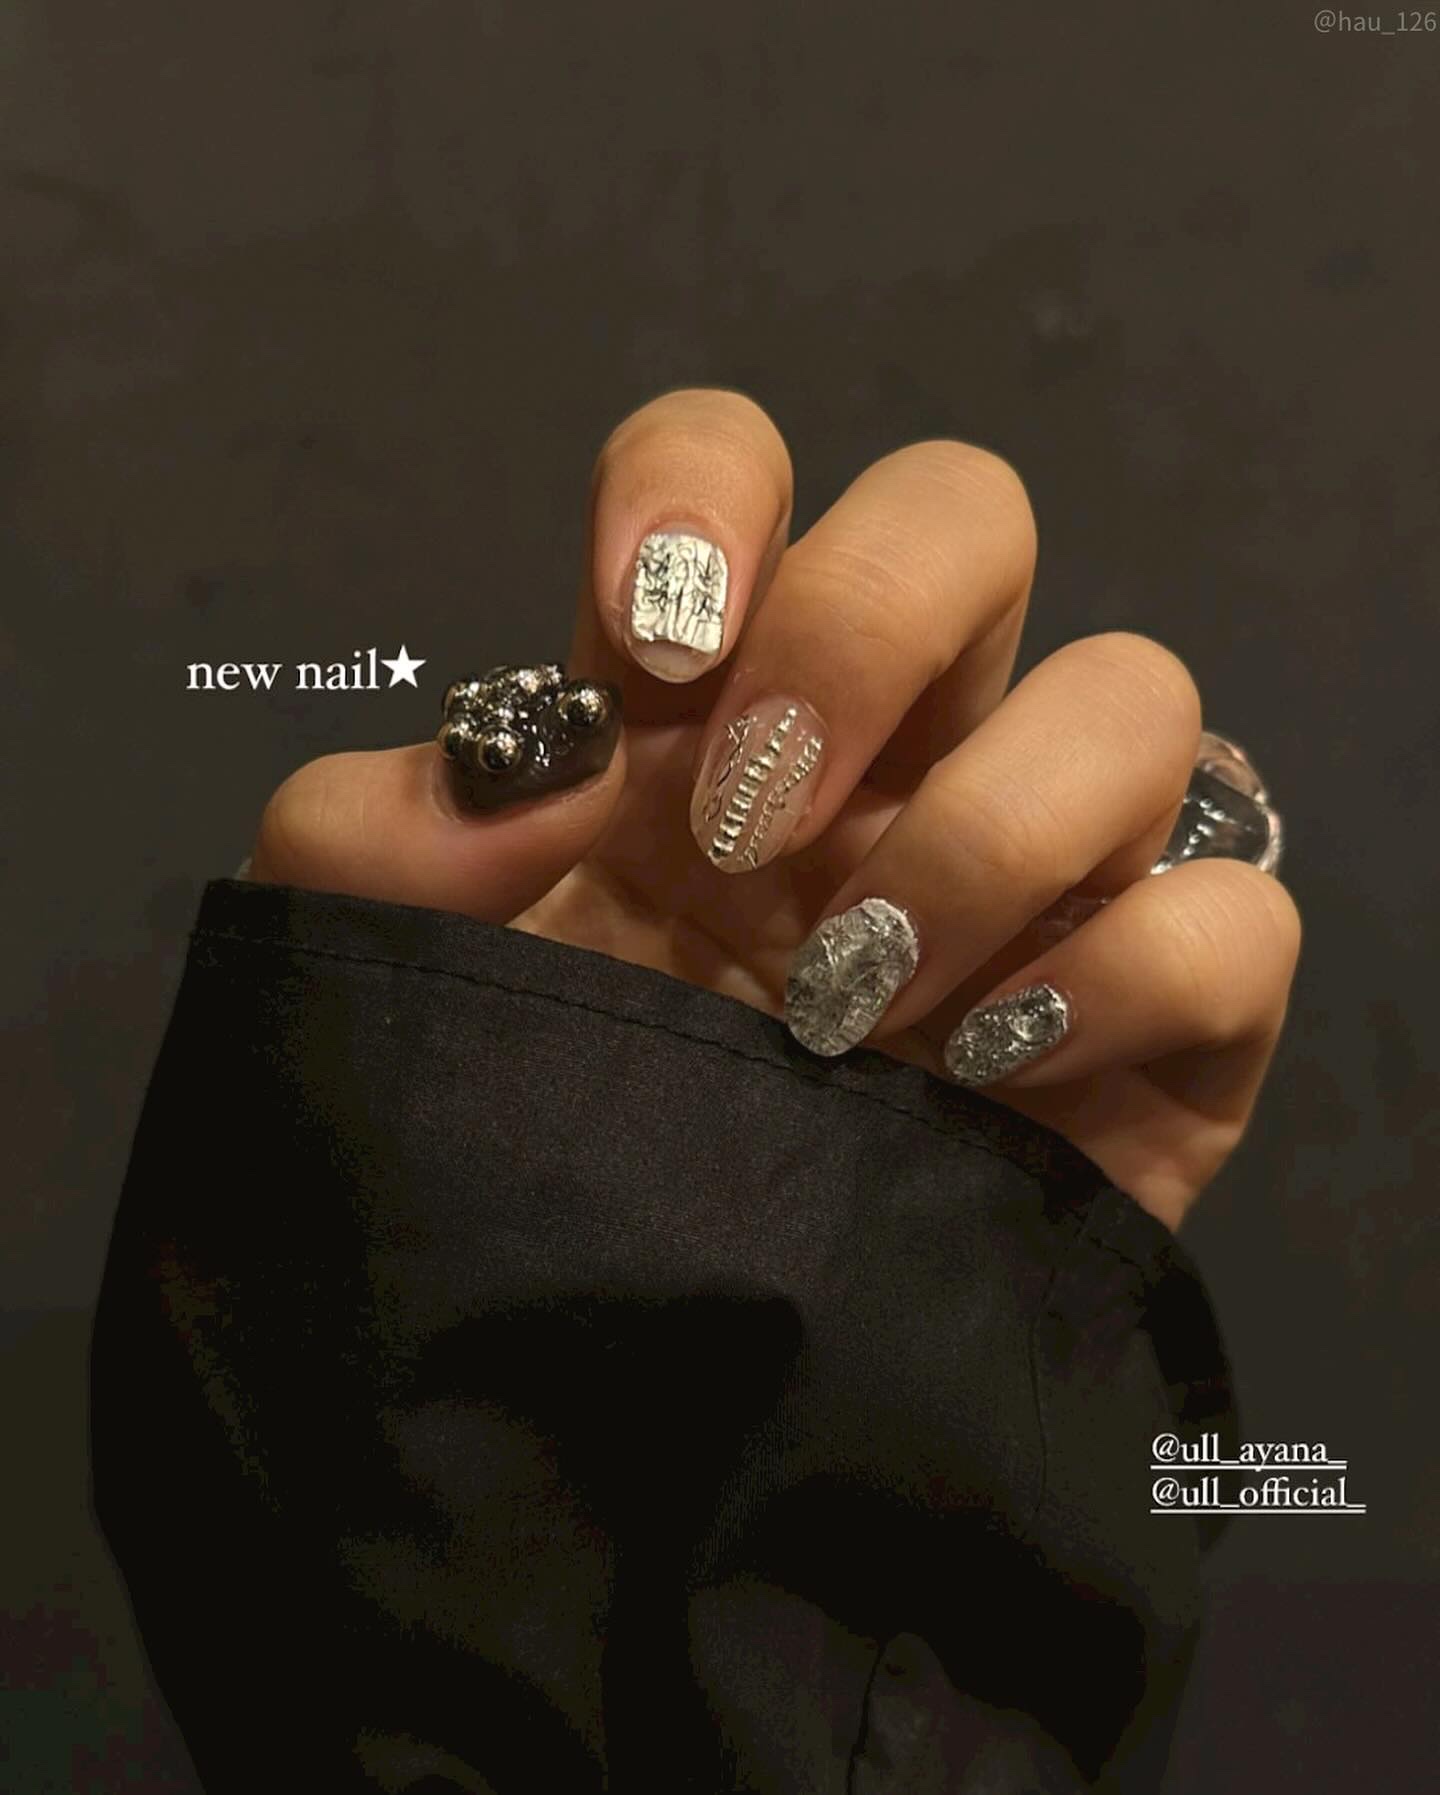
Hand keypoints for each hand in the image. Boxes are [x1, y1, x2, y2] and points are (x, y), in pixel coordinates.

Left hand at [249, 388, 1299, 1230]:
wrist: (648, 1398)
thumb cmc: (528, 1152)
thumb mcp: (391, 991)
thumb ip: (380, 841)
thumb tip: (540, 759)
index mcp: (696, 709)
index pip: (736, 468)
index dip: (710, 491)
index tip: (653, 648)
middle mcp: (885, 755)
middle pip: (968, 514)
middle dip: (867, 632)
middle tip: (752, 823)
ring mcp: (1037, 877)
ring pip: (1135, 696)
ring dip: (993, 831)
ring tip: (853, 999)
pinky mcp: (1158, 1024)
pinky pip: (1235, 915)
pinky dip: (1128, 971)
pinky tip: (986, 1071)